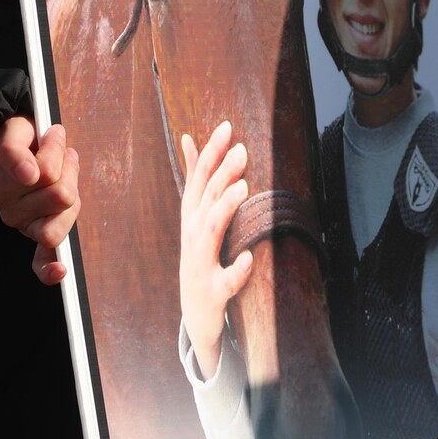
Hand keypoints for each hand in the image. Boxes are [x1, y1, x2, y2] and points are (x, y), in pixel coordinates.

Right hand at [0, 116, 79, 285]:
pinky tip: (59, 270)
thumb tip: (29, 175)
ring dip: (73, 192)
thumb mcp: (15, 130)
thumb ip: (14, 149)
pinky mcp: (37, 236)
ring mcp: (23, 225)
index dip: (54, 150)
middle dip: (68, 168)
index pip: (44, 172)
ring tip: (64, 175)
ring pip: (63, 217)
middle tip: (60, 153)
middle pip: (61, 195)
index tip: (53, 134)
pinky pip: (41, 260)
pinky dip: (49, 268)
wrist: (20, 147)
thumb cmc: (22, 140)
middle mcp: (7, 210)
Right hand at [180, 121, 254, 379]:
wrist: (194, 311)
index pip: (200, 177)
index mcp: (192, 215)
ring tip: (244, 188)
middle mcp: (193, 234)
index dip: (212, 151)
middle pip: (208, 197)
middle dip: (223, 172)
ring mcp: (201, 262)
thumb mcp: (193, 215)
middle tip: (241, 149)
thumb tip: (188, 137)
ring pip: (212, 230)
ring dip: (226, 207)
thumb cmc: (200, 254)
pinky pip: (225, 280)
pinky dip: (236, 270)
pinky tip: (249, 259)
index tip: (227, 127)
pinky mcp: (213, 290)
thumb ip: (194, 176)